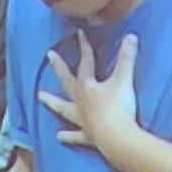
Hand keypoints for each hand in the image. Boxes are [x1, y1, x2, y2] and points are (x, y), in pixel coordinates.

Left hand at [35, 36, 142, 151]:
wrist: (116, 138)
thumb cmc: (118, 108)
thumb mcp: (124, 80)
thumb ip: (127, 58)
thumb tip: (131, 36)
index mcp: (88, 87)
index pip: (86, 62)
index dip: (84, 47)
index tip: (79, 33)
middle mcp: (80, 102)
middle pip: (67, 82)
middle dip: (59, 67)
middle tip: (49, 56)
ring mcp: (81, 120)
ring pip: (63, 109)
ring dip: (53, 102)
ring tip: (40, 97)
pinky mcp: (87, 136)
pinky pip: (75, 136)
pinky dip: (68, 136)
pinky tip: (59, 136)